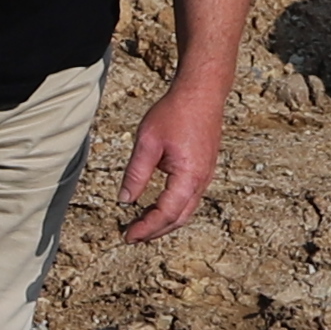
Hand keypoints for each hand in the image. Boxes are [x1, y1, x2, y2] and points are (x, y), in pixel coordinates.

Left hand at [117, 82, 228, 241]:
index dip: (146, 228)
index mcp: (188, 177)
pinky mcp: (204, 169)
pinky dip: (173, 208)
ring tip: (141, 225)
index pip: (166, 214)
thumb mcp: (147, 142)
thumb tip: (124, 200)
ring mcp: (206, 175)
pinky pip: (189, 197)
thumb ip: (136, 173)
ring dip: (164, 221)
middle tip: (132, 236)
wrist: (201, 93)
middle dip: (155, 231)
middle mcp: (201, 180)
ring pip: (186, 210)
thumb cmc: (175, 112)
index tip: (127, 235)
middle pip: (178, 218)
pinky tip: (158, 206)